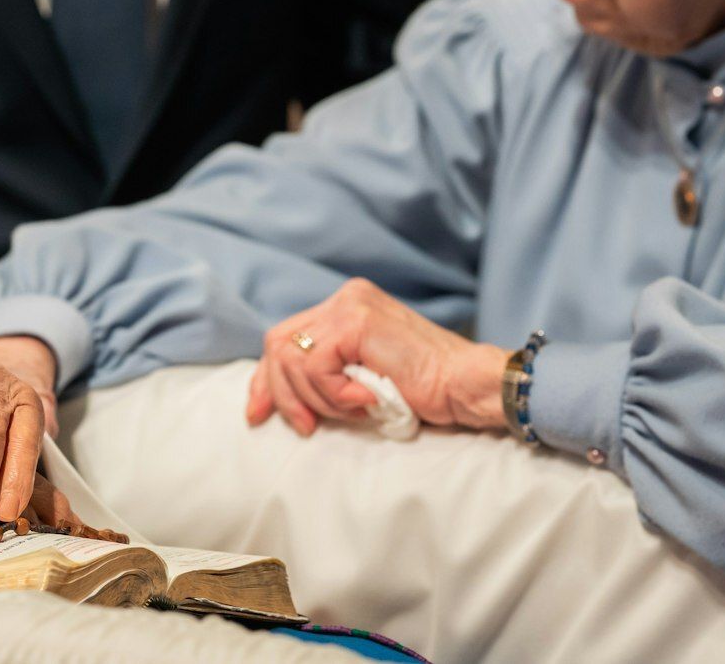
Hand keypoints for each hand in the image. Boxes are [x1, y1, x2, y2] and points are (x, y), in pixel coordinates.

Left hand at [246, 278, 507, 435]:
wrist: (465, 387)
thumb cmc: (422, 391)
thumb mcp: (359, 379)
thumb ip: (324, 373)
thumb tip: (272, 396)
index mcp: (344, 307)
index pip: (284, 339)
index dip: (266, 380)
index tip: (259, 415)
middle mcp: (343, 298)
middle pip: (278, 344)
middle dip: (280, 392)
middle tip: (305, 426)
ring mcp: (348, 305)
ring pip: (293, 359)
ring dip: (319, 399)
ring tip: (357, 409)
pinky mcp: (354, 321)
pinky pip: (316, 366)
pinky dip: (335, 394)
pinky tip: (368, 400)